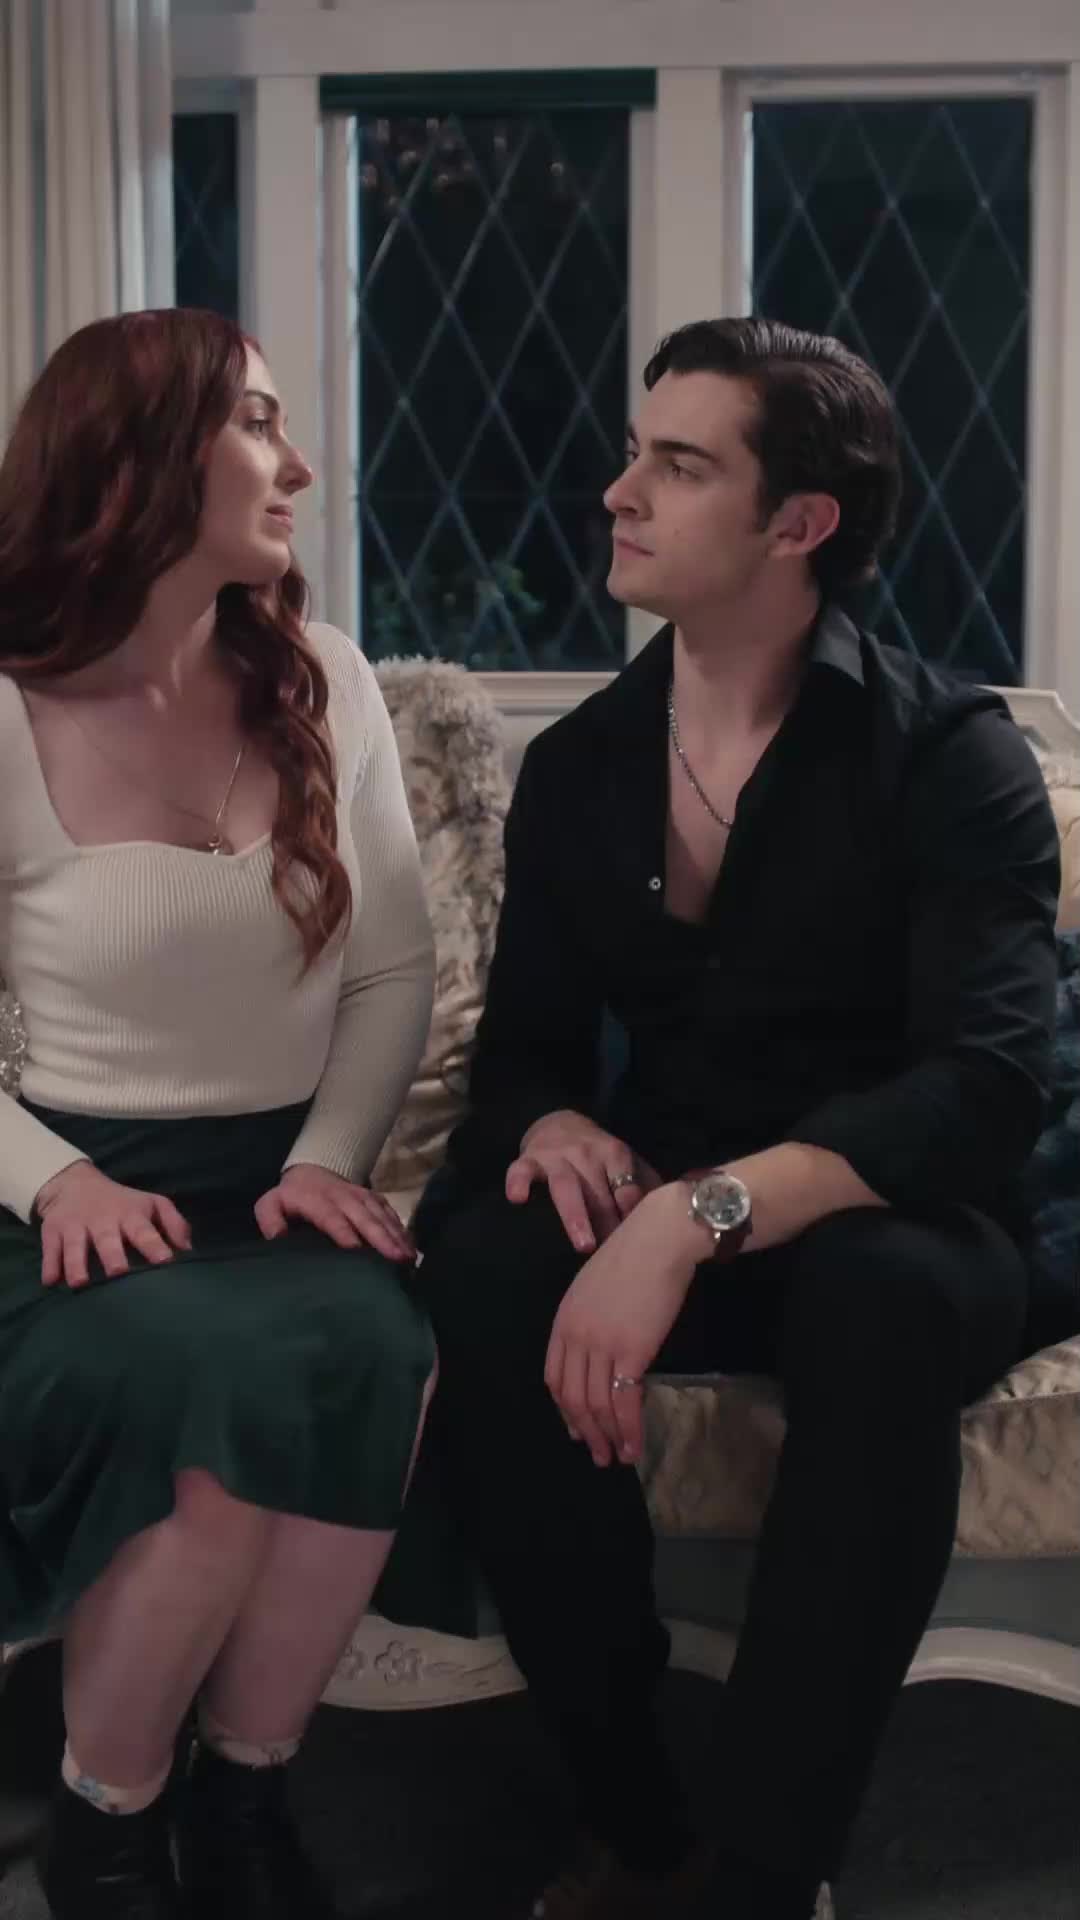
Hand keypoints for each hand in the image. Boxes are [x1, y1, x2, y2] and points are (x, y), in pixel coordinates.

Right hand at [34, 1161, 191, 1290]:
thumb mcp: (152, 1204)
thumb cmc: (122, 1203)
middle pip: (107, 1240)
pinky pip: (50, 1250)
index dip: (154, 1245)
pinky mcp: (52, 1232)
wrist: (74, 1184)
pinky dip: (49, 1265)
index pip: (144, 1231)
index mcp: (130, 1216)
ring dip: (76, 1264)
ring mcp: (76, 1227)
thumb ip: (174, 1224)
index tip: (165, 1261)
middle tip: (118, 1272)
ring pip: (75, 1247)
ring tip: (79, 1283)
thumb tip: (189, 1250)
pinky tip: (50, 1281)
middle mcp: (103, 1221)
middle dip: (112, 1256)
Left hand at [255, 1164, 415, 1263]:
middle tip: (397, 1259)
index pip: (332, 1217)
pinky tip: (411, 1248)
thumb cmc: (291, 1197)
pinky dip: (402, 1230)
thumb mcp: (270, 1204)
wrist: (313, 1171)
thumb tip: (278, 1239)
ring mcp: (362, 1197)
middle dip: (382, 1238)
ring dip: (397, 1236)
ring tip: (409, 1258)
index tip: (356, 1251)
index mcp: (316, 1201)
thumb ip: (270, 1220)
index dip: (344, 1232)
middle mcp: (344, 1197)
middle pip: (364, 1217)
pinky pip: (390, 1214)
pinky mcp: (375, 1199)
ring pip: (381, 1215)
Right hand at [508, 1109, 660, 1252]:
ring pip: (566, 1186)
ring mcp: (556, 1156)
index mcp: (614, 1153)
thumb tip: (672, 1216)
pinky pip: (520, 1170)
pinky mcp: (528, 1159)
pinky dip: (518, 1182)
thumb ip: (645, 1185)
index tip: (640, 1233)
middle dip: (608, 1223)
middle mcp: (587, 1153)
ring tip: (584, 1244)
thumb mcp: (624, 1162)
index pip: (626, 1184)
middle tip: (616, 1254)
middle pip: (598, 1192)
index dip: (633, 1208)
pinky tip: (518, 1199)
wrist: (558, 1122)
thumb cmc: (599, 1154)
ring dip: (576, 1215)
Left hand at [544, 1186, 700, 1468]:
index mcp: (563, 1320)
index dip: (564, 1408)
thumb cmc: (634, 1256)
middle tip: (597, 1454)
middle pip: (572, 1396)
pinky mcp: (631, 1352)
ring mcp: (602, 1345)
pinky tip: (634, 1446)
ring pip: (596, 1405)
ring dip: (606, 1437)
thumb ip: (589, 1319)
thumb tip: (599, 1350)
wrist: (660, 1239)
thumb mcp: (595, 1287)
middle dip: (584, 1430)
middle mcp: (576, 1336)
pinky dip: (628, 1429)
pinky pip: (624, 1402)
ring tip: (617, 1457)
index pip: (555, 1376)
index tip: (576, 1427)